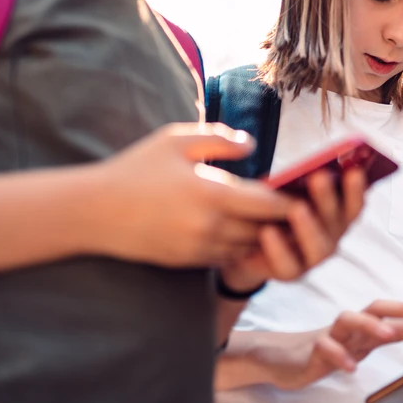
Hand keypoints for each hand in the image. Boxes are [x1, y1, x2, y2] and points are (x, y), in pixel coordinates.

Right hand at [93, 123, 297, 267]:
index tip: (308, 191)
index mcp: (211, 194)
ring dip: (262, 235)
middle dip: (283, 219)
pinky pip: (227, 257)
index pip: (269, 204)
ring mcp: (199, 249)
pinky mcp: (188, 262)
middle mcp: (210, 227)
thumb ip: (220, 139)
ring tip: (276, 218)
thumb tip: (253, 146)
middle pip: (264, 229)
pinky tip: (244, 230)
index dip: (292, 200)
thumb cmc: (136, 169)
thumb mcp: (176, 140)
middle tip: (302, 205)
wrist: (93, 212)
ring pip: (248, 247)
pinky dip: (240, 245)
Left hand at [219, 166, 367, 291]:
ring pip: (319, 247)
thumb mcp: (288, 190)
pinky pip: (288, 265)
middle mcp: (333, 236)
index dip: (357, 188)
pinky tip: (268, 231)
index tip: (353, 170)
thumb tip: (308, 165)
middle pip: (337, 220)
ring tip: (297, 208)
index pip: (354, 202)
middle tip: (318, 177)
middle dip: (327, 198)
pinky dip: (279, 248)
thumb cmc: (276, 206)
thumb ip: (301, 181)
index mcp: (339, 213)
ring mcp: (315, 257)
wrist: (250, 242)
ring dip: (309, 227)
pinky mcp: (292, 272)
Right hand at [263, 301, 402, 390]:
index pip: (389, 312)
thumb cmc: (326, 350)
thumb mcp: (359, 344)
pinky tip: (351, 369)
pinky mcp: (311, 352)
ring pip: (348, 319)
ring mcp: (329, 336)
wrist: (282, 358)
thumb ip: (382, 337)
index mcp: (363, 326)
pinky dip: (338, 356)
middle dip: (400, 310)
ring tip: (387, 335)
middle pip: (374, 308)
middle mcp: (349, 326)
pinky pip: (324, 349)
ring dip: (369, 324)